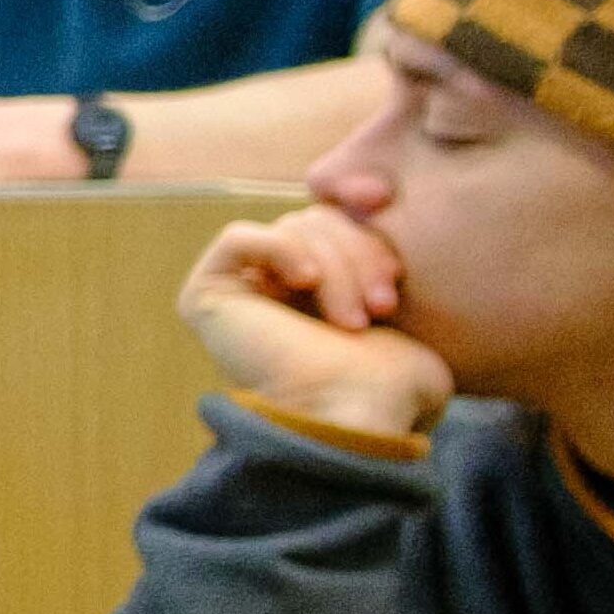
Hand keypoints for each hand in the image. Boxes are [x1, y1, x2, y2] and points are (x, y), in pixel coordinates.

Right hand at [182, 203, 455, 437]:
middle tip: (382, 305)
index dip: (358, 210)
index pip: (339, 220)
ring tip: (354, 320)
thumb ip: (380, 258)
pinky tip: (305, 282)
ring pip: (290, 229)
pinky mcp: (207, 295)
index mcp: (322, 292)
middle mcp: (278, 290)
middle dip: (358, 253)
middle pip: (317, 220)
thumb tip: (372, 200)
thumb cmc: (390, 385)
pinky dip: (279, 249)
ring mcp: (241, 292)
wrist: (355, 416)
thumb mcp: (406, 306)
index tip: (382, 197)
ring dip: (334, 268)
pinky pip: (239, 238)